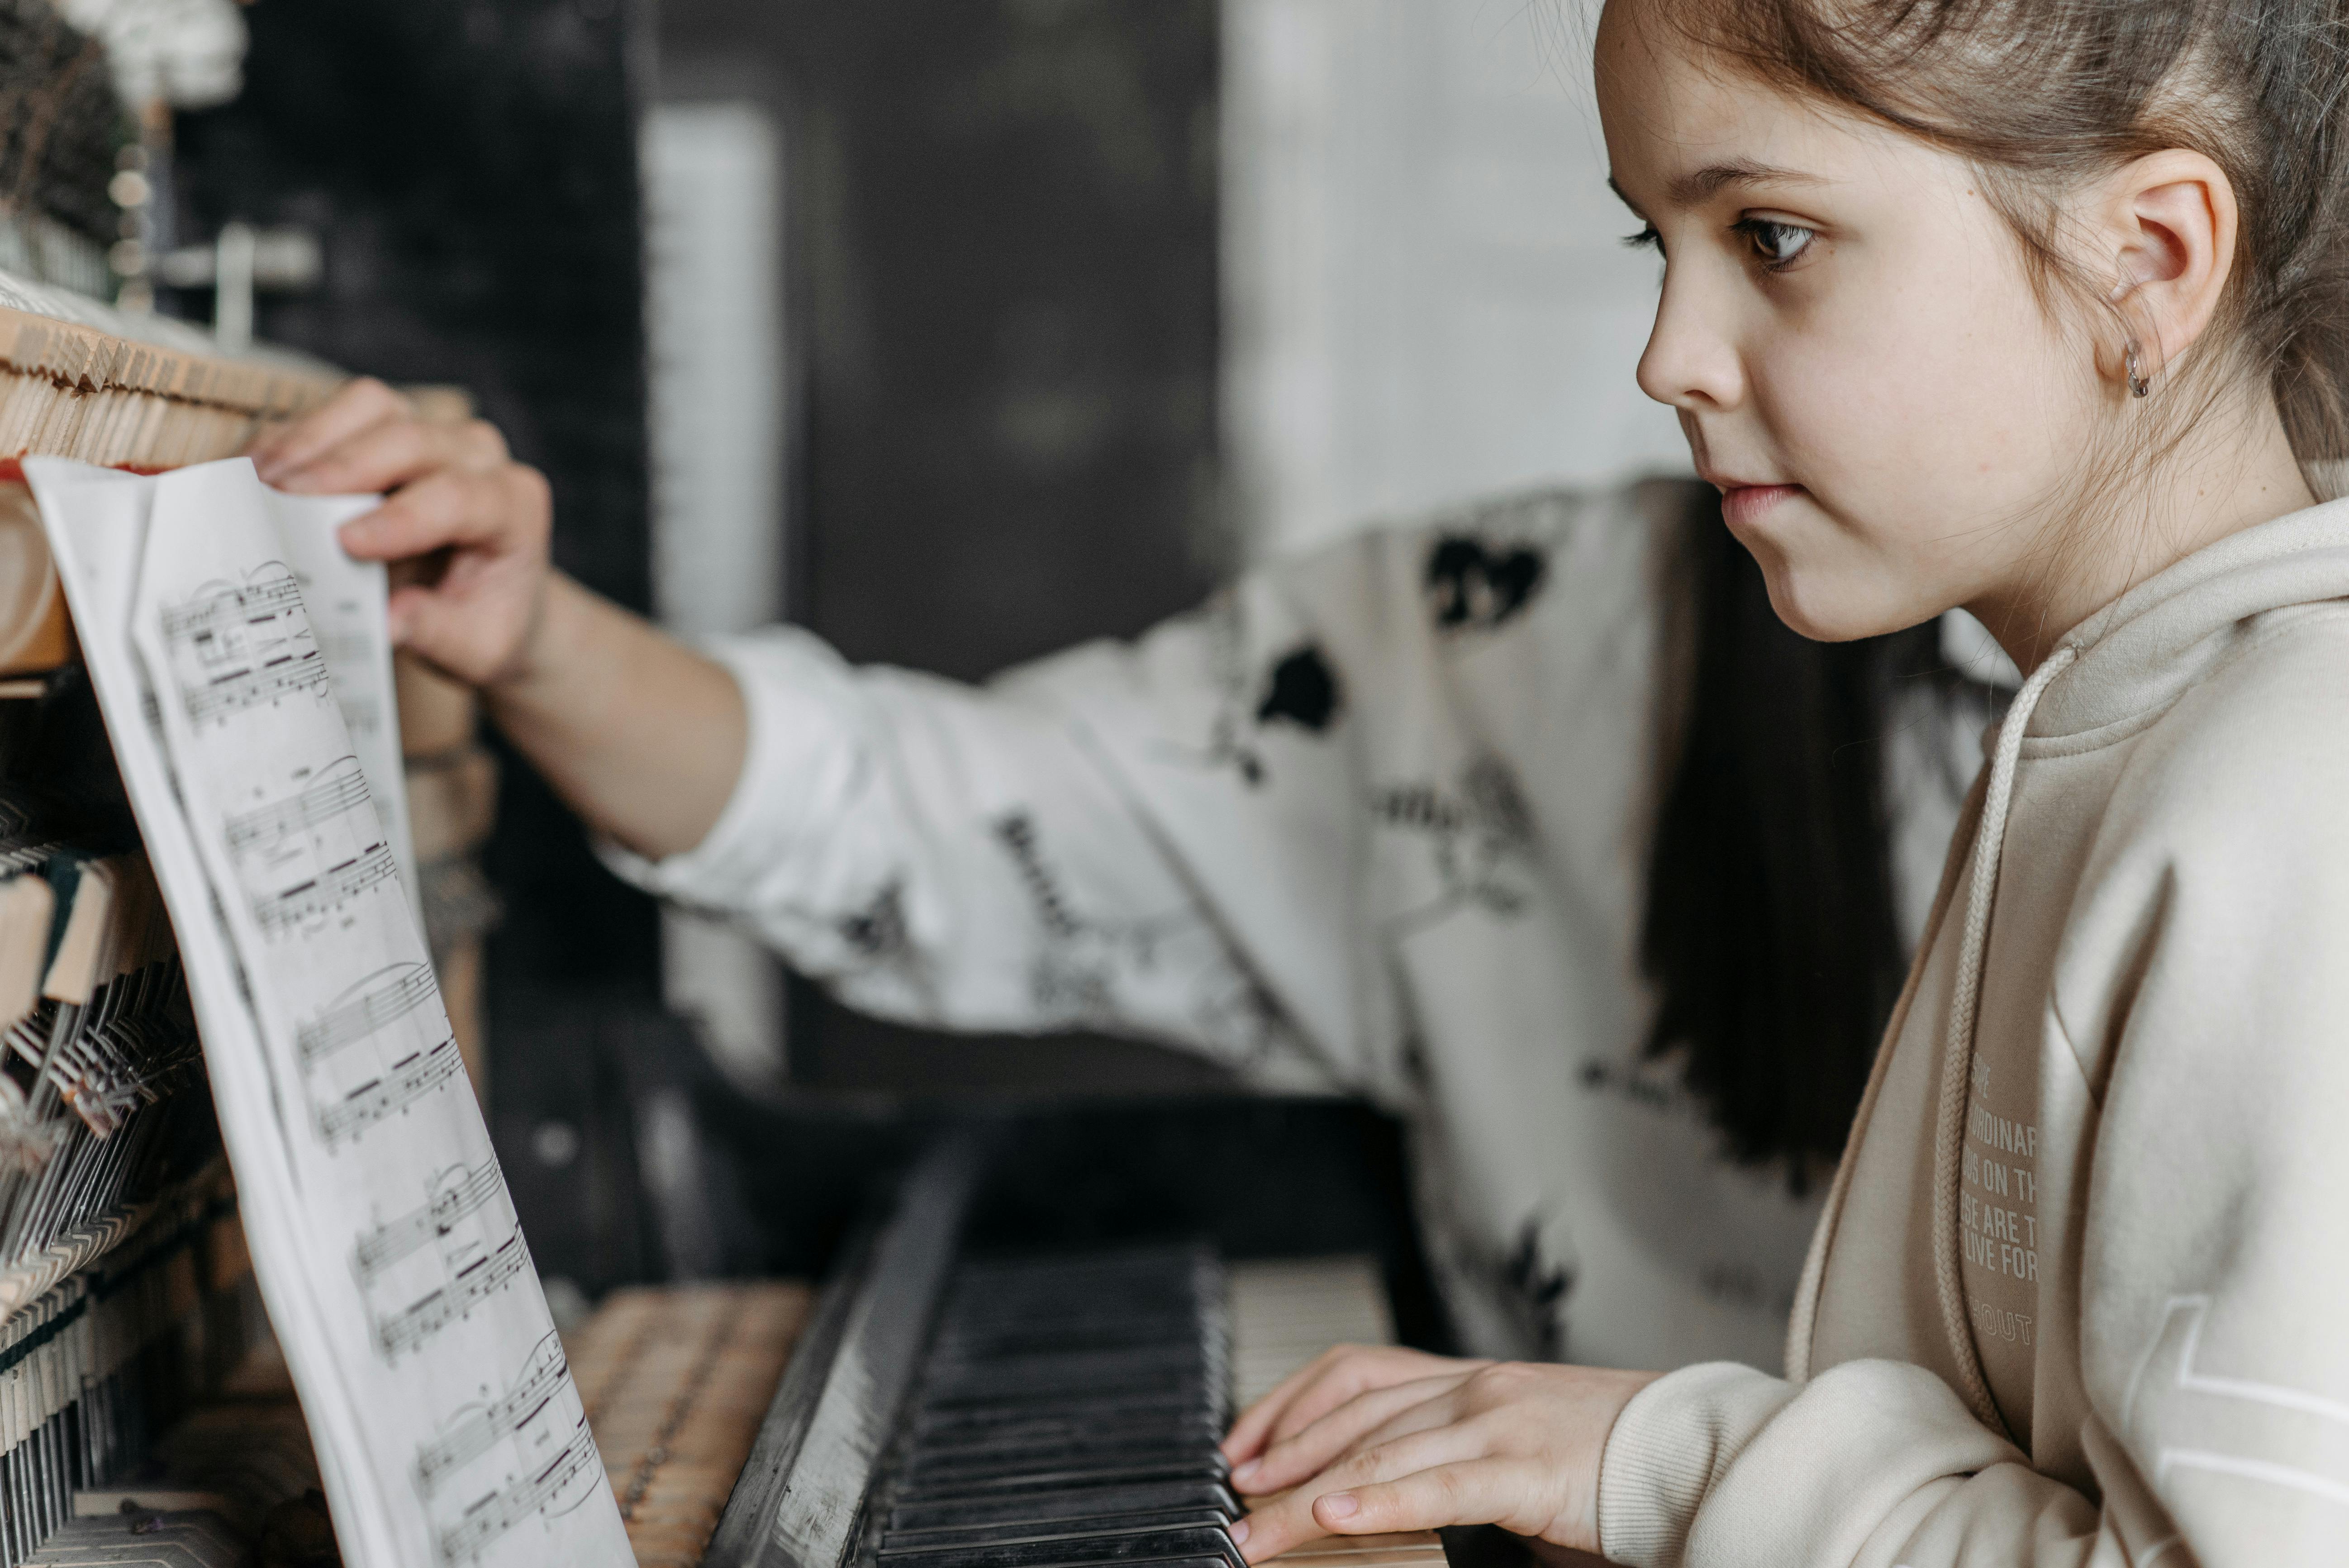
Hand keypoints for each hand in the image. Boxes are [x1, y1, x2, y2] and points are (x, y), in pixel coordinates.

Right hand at [249, 377, 553, 687]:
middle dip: (343, 469)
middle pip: (411, 439)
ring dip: (311, 441)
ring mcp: (435, 432)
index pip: (457, 498)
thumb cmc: (484, 618)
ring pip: (374, 408)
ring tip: (262, 483)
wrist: (489, 597)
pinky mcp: (391, 424)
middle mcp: (480, 457)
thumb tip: (385, 624)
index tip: (345, 542)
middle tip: (283, 502)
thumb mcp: (475, 644)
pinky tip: (259, 471)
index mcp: (513, 506)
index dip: (399, 517)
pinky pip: (342, 412)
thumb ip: (435, 631)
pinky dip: (297, 438)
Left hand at [1224, 1356, 1658, 1564]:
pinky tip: (1332, 1515)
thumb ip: (1456, 1458)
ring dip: (1304, 1493)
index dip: (1289, 1403)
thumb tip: (1387, 1491)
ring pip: (1378, 1452)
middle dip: (1281, 1454)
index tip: (1244, 1443)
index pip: (1355, 1373)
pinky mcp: (1527, 1471)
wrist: (1702, 1452)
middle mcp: (1475, 1389)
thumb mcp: (1517, 1448)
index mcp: (1472, 1379)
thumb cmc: (1616, 1460)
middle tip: (1231, 1493)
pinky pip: (1438, 1485)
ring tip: (1255, 1525)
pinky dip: (1378, 1500)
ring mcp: (1499, 1423)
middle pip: (1352, 1416)